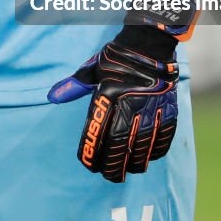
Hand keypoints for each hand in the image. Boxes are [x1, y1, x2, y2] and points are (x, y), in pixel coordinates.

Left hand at [47, 28, 178, 182]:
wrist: (149, 43)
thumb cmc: (117, 58)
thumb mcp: (92, 70)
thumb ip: (74, 86)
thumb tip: (52, 97)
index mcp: (107, 95)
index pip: (96, 132)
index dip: (92, 154)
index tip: (89, 165)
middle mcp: (129, 104)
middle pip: (120, 146)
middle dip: (113, 167)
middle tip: (110, 177)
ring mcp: (151, 107)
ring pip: (143, 147)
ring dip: (135, 163)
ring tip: (129, 170)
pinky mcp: (168, 108)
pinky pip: (164, 137)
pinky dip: (156, 151)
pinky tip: (149, 156)